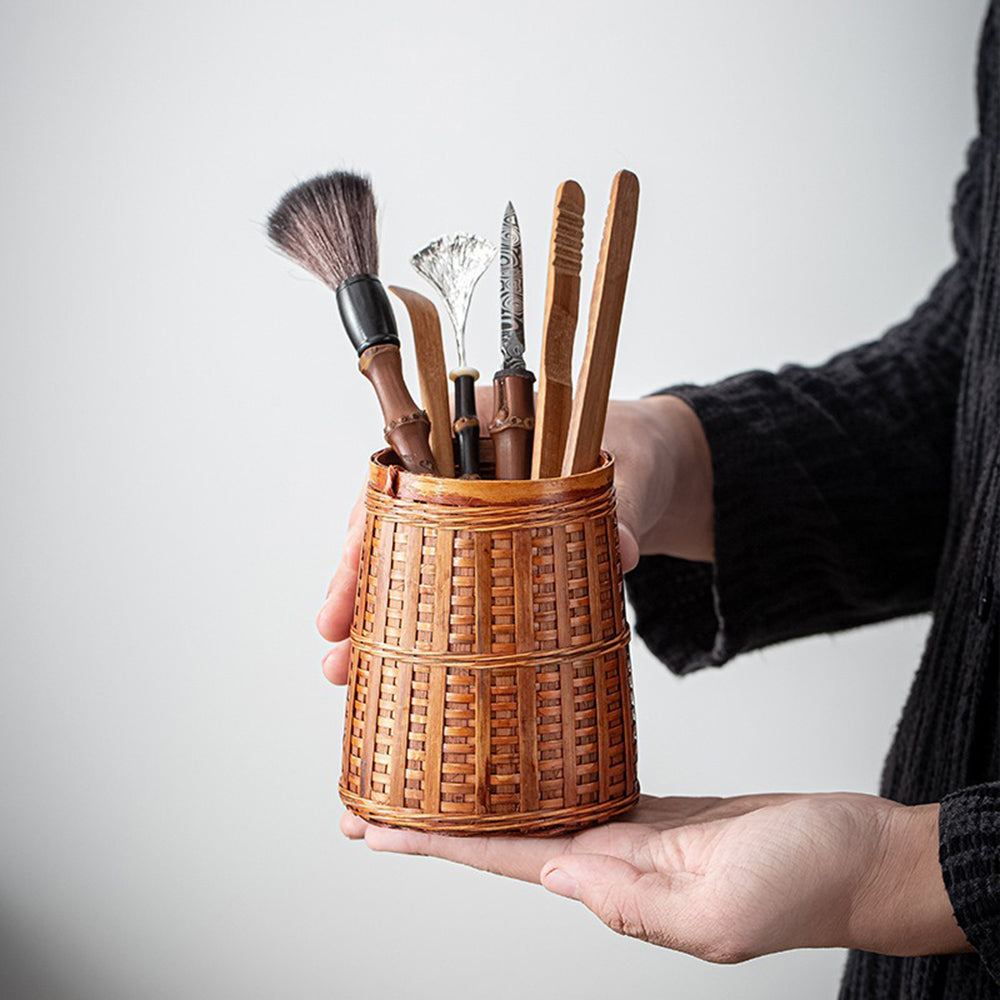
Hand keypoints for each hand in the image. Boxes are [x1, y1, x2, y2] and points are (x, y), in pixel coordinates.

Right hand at [316, 393, 712, 683]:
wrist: (659, 466)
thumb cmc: (633, 447)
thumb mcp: (629, 470)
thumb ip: (618, 508)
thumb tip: (619, 552)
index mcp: (478, 430)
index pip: (406, 478)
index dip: (371, 531)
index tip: (351, 578)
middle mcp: (463, 475)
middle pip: (394, 529)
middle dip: (359, 588)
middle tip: (335, 647)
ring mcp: (475, 519)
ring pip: (411, 564)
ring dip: (381, 617)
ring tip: (348, 670)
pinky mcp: (494, 557)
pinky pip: (451, 589)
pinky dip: (423, 625)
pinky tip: (399, 664)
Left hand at [341, 792, 968, 960]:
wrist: (859, 855)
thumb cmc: (804, 883)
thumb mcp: (720, 907)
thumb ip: (635, 898)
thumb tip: (557, 873)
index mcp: (615, 884)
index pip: (503, 858)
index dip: (435, 842)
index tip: (373, 826)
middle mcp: (610, 862)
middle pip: (504, 833)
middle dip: (439, 815)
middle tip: (377, 789)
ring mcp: (634, 835)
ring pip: (539, 806)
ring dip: (485, 791)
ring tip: (436, 767)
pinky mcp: (661, 810)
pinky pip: (586, 783)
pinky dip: (545, 771)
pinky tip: (524, 754)